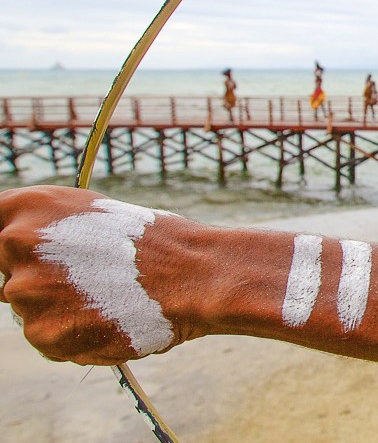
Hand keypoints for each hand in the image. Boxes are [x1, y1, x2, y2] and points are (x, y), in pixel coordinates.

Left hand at [0, 186, 202, 364]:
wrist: (193, 276)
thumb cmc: (155, 242)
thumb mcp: (92, 212)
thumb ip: (45, 228)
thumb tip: (16, 250)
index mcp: (28, 206)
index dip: (14, 248)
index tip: (35, 259)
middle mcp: (17, 244)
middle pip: (10, 273)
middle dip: (43, 279)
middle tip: (92, 279)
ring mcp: (25, 292)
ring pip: (29, 307)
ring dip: (60, 309)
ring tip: (108, 300)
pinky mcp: (41, 333)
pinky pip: (47, 338)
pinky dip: (73, 335)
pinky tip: (108, 319)